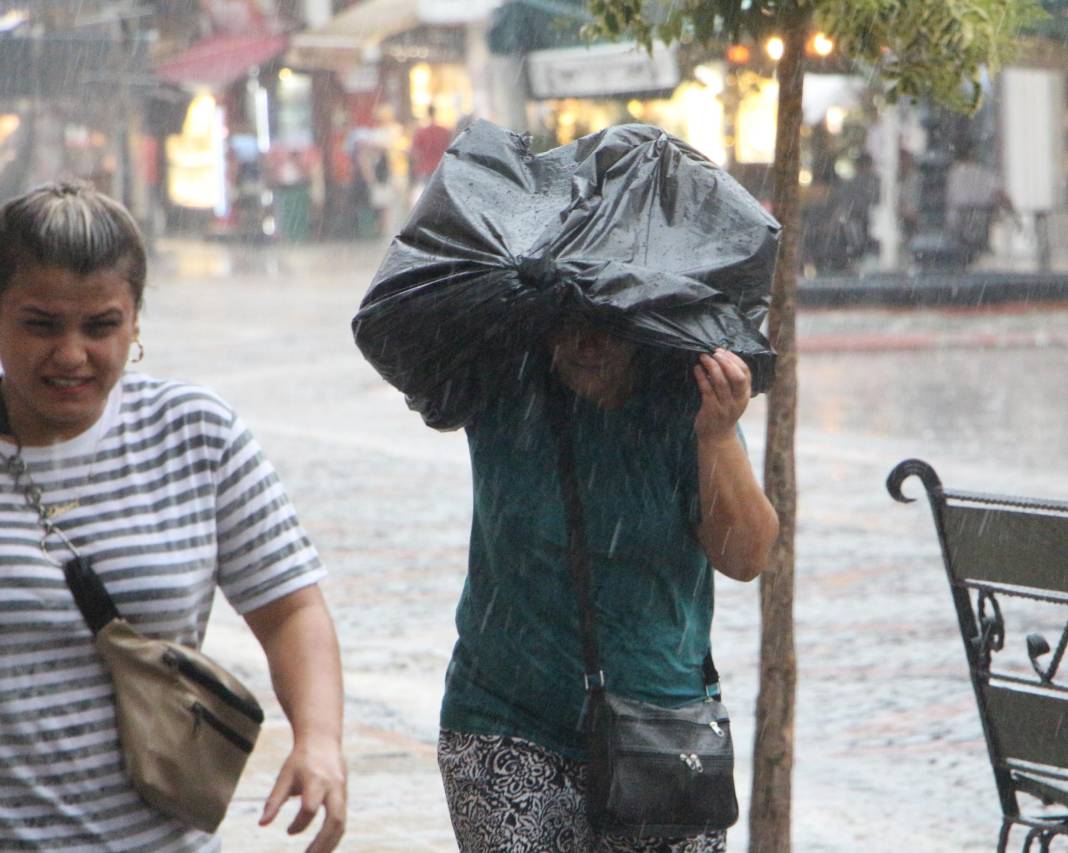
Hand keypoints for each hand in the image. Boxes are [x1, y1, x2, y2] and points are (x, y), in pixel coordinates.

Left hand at [260, 737, 347, 852]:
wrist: (323, 741)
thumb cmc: (300, 761)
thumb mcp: (284, 777)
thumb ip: (274, 800)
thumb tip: (262, 825)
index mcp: (316, 779)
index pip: (310, 807)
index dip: (299, 823)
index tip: (288, 831)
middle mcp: (333, 786)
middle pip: (334, 819)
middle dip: (323, 842)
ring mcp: (342, 792)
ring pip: (342, 823)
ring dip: (330, 844)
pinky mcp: (345, 797)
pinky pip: (342, 821)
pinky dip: (334, 837)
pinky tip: (322, 848)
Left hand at [692, 350, 750, 443]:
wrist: (717, 437)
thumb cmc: (724, 413)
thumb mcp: (734, 399)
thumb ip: (732, 383)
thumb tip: (721, 358)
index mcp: (745, 395)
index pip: (746, 373)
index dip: (735, 360)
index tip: (723, 351)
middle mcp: (738, 400)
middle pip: (736, 376)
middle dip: (726, 362)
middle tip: (714, 352)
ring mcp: (725, 406)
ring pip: (721, 382)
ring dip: (712, 366)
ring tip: (703, 357)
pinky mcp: (711, 409)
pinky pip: (707, 390)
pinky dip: (702, 377)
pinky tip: (697, 369)